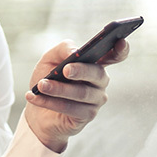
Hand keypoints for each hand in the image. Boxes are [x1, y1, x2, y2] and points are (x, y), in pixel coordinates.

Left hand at [23, 38, 129, 152]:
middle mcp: (100, 81)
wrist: (37, 109)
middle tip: (66, 70)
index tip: (121, 41)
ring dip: (59, 89)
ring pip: (82, 93)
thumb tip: (75, 51)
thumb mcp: (49, 60)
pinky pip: (71, 108)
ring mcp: (96, 99)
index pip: (114, 55)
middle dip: (81, 71)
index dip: (121, 49)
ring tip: (41, 85)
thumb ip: (62, 49)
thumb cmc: (47, 79)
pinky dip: (50, 102)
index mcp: (94, 63)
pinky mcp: (87, 116)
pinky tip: (35, 97)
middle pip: (97, 73)